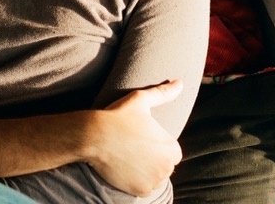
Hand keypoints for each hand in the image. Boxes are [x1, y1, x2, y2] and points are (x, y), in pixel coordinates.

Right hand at [87, 80, 182, 196]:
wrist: (95, 136)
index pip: (172, 150)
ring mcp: (153, 181)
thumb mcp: (141, 100)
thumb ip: (163, 93)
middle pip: (163, 164)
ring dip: (145, 170)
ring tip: (128, 154)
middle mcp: (167, 168)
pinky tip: (124, 166)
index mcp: (172, 147)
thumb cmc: (119, 116)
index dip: (158, 143)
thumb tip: (180, 83)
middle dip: (153, 157)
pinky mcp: (139, 191)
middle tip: (134, 145)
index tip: (143, 137)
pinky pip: (142, 187)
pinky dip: (135, 180)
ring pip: (153, 176)